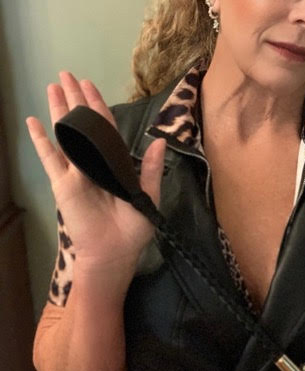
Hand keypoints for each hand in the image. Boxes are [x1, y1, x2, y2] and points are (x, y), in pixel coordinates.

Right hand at [26, 71, 165, 266]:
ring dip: (59, 111)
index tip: (89, 85)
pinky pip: (51, 158)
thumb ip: (153, 168)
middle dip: (75, 99)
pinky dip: (42, 141)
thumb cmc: (134, 226)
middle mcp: (94, 163)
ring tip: (51, 87)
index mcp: (114, 164)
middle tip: (66, 75)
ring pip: (66, 134)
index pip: (104, 128)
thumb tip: (160, 140)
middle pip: (83, 124)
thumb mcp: (148, 195)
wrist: (116, 250)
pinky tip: (33, 122)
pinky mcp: (64, 184)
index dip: (97, 106)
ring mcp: (77, 172)